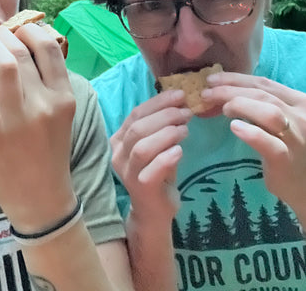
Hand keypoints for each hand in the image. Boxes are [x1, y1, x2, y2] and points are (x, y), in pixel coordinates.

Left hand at [0, 23, 76, 231]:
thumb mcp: (62, 115)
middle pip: (22, 51)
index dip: (30, 30)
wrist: (41, 197)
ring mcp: (18, 118)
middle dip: (4, 34)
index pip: (50, 47)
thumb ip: (50, 84)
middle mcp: (45, 103)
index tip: (19, 30)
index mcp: (64, 97)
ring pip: (4, 63)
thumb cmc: (50, 153)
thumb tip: (26, 49)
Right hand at [111, 90, 191, 226]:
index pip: (136, 113)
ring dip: (166, 134)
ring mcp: (127, 172)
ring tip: (185, 130)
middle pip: (138, 127)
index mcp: (120, 140)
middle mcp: (118, 154)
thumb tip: (181, 102)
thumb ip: (163, 127)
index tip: (180, 94)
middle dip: (164, 115)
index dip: (158, 102)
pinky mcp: (140, 187)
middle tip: (187, 112)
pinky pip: (151, 169)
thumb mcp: (157, 146)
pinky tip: (180, 151)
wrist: (154, 210)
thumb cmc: (157, 172)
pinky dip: (166, 157)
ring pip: (142, 146)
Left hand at [202, 72, 305, 219]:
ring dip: (240, 105)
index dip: (236, 79)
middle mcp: (301, 116)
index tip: (212, 79)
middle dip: (230, 90)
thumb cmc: (290, 150)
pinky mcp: (286, 159)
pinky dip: (251, 132)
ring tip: (222, 110)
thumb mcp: (282, 121)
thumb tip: (226, 90)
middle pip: (262, 94)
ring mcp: (296, 138)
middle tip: (206, 93)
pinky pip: (269, 142)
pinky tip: (235, 127)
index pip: (264, 83)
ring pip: (269, 112)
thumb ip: (263, 105)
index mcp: (299, 102)